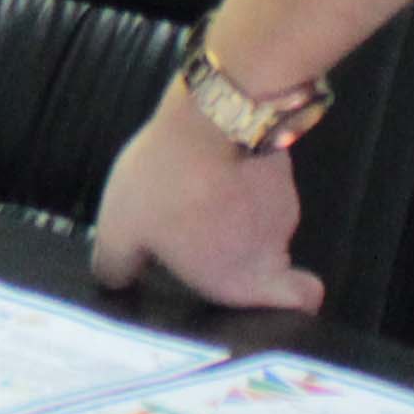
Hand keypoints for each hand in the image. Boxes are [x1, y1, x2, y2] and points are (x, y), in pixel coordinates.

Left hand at [89, 77, 325, 309]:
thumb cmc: (171, 182)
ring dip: (230, 209)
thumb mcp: (121, 229)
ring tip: (186, 188)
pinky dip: (234, 175)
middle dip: (237, 252)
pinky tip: (202, 160)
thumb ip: (118, 264)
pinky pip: (255, 178)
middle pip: (270, 260)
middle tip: (195, 237)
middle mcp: (273, 246)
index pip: (300, 303)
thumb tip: (113, 280)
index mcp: (244, 279)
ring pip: (259, 216)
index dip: (289, 302)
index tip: (266, 296)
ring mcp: (283, 200)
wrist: (215, 111)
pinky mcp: (278, 160)